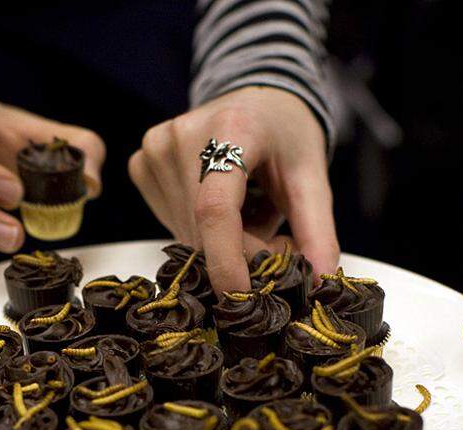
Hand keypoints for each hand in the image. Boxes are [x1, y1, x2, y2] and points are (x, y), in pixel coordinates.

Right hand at [130, 86, 337, 295]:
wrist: (255, 100)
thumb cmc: (285, 134)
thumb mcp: (311, 176)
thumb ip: (317, 231)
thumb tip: (322, 282)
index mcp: (231, 129)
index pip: (217, 209)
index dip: (227, 260)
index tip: (242, 296)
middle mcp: (182, 136)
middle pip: (203, 228)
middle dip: (240, 254)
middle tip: (275, 241)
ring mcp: (155, 150)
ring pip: (186, 233)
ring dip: (222, 244)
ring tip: (251, 214)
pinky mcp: (141, 165)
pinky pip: (171, 223)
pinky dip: (201, 231)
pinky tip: (223, 207)